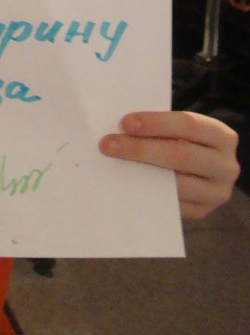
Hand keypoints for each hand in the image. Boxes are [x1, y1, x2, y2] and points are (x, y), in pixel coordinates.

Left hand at [100, 110, 240, 219]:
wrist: (202, 170)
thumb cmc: (183, 140)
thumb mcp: (180, 129)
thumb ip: (159, 126)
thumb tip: (121, 127)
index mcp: (222, 136)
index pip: (189, 125)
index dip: (156, 123)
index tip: (125, 123)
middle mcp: (226, 166)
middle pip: (180, 155)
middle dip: (140, 149)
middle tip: (108, 145)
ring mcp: (216, 193)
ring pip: (176, 184)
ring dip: (140, 173)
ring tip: (113, 164)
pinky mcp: (201, 212)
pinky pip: (172, 205)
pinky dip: (147, 193)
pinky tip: (126, 184)